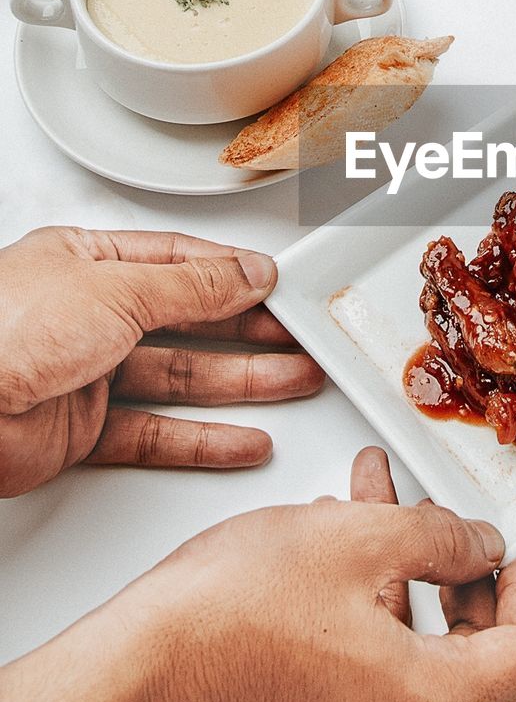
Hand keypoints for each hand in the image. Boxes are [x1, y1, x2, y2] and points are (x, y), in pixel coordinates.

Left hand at [0, 226, 323, 495]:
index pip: (177, 262)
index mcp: (86, 262)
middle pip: (186, 321)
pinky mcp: (80, 432)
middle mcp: (86, 315)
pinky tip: (243, 439)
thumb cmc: (4, 330)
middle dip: (249, 331)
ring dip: (240, 383)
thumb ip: (192, 286)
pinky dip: (203, 438)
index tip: (279, 287)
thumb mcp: (117, 289)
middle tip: (300, 339)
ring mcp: (84, 373)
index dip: (232, 275)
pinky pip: (156, 433)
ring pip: (179, 378)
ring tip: (294, 383)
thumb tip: (246, 272)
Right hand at [0, 449, 515, 701]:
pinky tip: (338, 537)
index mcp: (421, 701)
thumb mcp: (356, 538)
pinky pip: (369, 657)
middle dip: (463, 569)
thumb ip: (440, 537)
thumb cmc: (222, 618)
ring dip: (403, 566)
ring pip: (413, 643)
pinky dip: (368, 595)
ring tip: (379, 500)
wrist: (129, 670)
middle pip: (475, 653)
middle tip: (452, 520)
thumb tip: (480, 544)